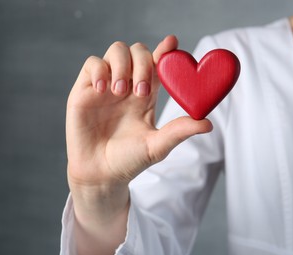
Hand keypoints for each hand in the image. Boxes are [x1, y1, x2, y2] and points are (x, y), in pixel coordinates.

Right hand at [65, 36, 211, 254]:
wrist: (101, 174)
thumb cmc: (130, 160)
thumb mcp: (157, 146)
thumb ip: (179, 131)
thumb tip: (208, 123)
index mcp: (147, 94)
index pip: (157, 64)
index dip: (165, 50)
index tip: (173, 43)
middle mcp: (128, 85)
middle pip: (138, 51)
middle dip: (142, 64)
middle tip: (140, 92)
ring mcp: (106, 86)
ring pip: (116, 50)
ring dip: (121, 66)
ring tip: (120, 92)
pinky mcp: (84, 90)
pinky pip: (92, 63)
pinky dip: (99, 70)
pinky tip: (102, 90)